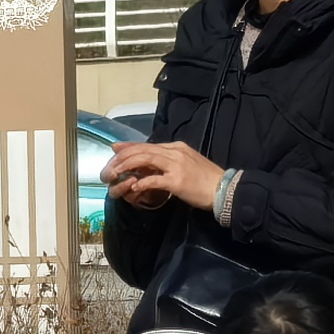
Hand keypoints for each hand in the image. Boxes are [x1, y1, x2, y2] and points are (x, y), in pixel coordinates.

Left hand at [107, 140, 221, 211]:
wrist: (224, 189)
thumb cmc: (206, 179)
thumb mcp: (187, 163)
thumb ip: (169, 161)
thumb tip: (151, 164)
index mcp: (176, 147)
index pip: (147, 144)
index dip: (129, 147)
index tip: (115, 149)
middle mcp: (175, 152)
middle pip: (143, 150)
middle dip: (123, 157)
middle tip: (109, 166)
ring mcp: (176, 165)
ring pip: (145, 160)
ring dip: (127, 167)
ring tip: (115, 174)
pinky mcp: (177, 181)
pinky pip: (155, 179)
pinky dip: (142, 182)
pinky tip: (133, 186)